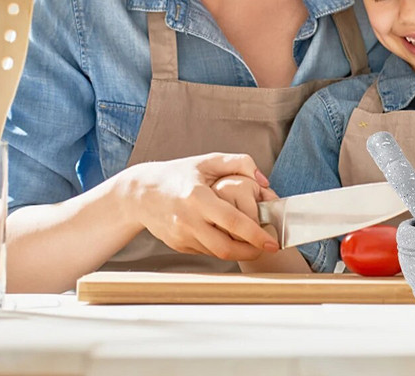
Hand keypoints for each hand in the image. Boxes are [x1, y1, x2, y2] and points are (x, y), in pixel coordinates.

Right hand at [122, 152, 279, 259]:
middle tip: (267, 247)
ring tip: (251, 241)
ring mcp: (182, 235)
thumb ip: (239, 163)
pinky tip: (225, 235)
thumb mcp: (207, 161)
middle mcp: (188, 219)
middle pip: (226, 247)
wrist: (141, 192)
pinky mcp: (178, 245)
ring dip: (237, 250)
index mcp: (197, 196)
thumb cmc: (176, 174)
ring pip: (217, 253)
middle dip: (251, 250)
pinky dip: (219, 246)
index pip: (233, 221)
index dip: (256, 234)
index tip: (273, 242)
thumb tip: (264, 181)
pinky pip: (206, 251)